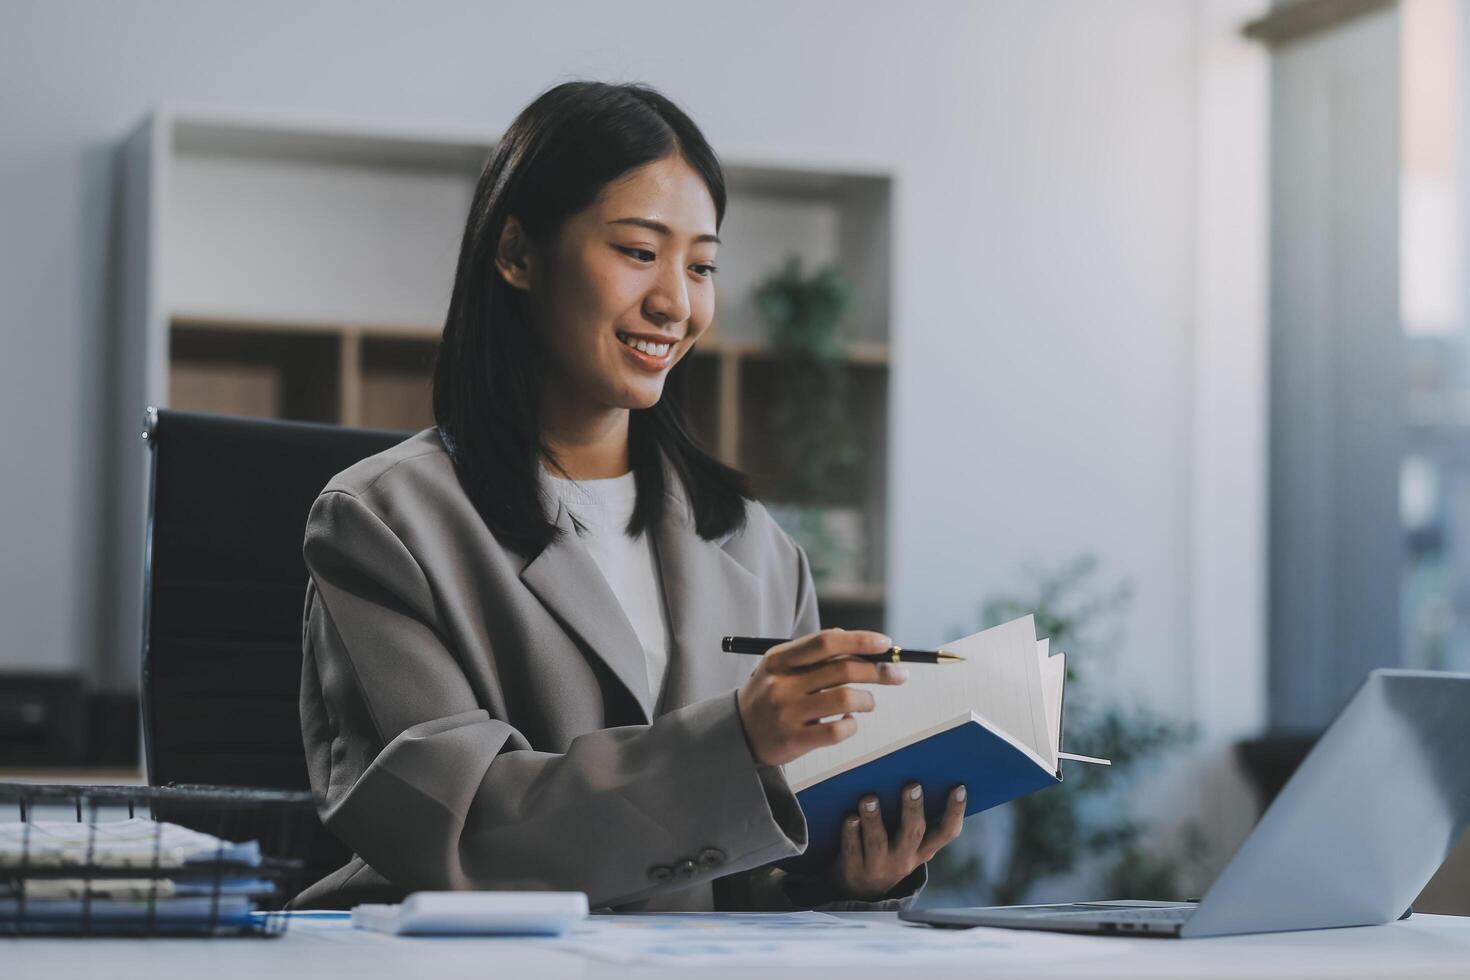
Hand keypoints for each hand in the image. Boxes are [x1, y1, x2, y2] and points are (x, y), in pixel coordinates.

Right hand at [735, 628, 907, 766]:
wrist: (737, 732)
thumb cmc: (770, 693)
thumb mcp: (781, 666)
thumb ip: (814, 653)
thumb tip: (858, 641)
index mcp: (779, 659)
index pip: (826, 642)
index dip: (860, 640)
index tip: (886, 643)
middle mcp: (782, 684)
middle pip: (843, 670)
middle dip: (879, 670)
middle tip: (899, 674)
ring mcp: (787, 713)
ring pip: (845, 700)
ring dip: (867, 700)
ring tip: (868, 702)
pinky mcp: (794, 740)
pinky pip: (837, 730)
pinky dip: (851, 724)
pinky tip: (848, 721)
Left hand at [833, 782, 966, 899]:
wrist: (861, 890)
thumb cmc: (888, 851)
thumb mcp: (907, 844)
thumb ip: (911, 819)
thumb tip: (913, 776)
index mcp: (923, 850)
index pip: (946, 833)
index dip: (955, 812)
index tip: (959, 788)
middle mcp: (904, 860)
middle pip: (912, 833)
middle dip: (912, 809)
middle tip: (912, 785)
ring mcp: (879, 866)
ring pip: (878, 842)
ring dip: (874, 819)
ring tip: (869, 798)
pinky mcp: (854, 869)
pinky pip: (853, 849)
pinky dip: (851, 832)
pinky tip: (850, 817)